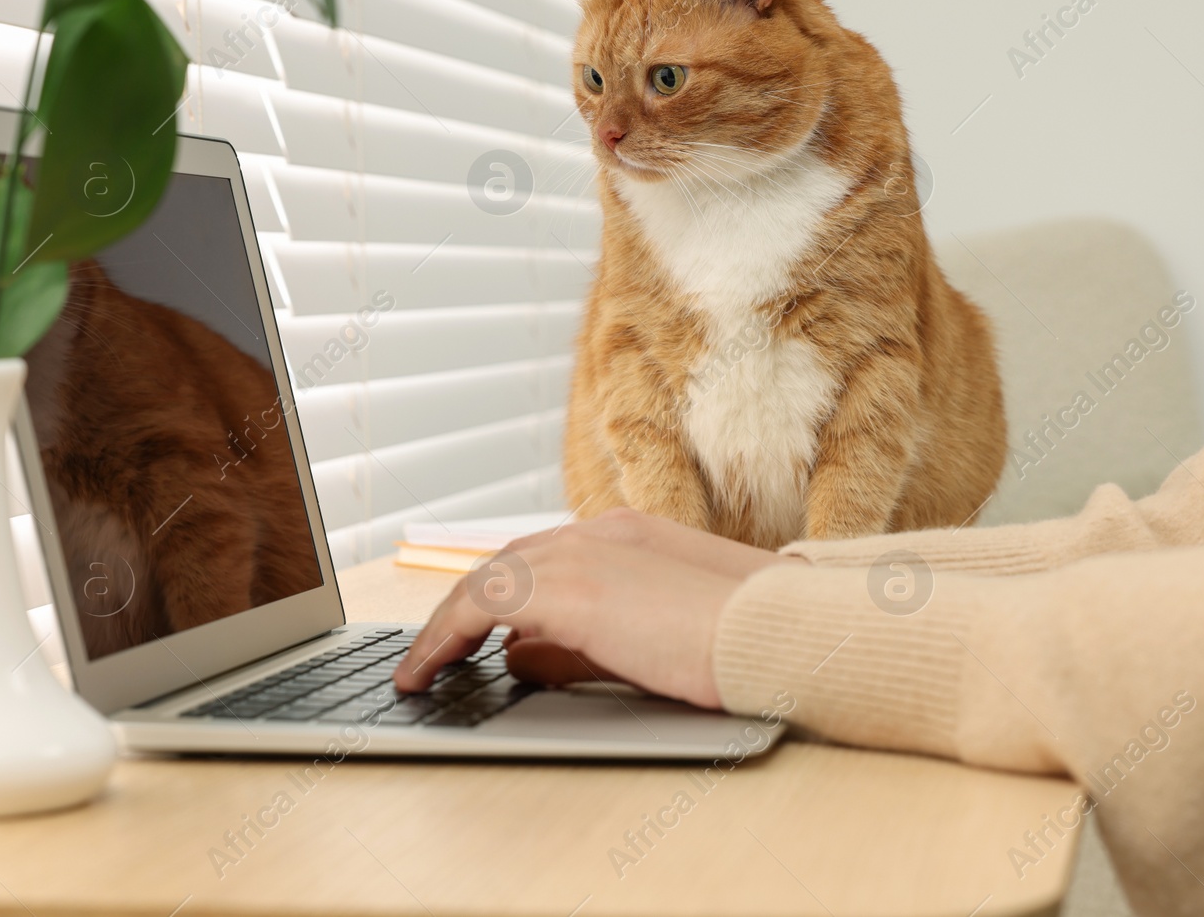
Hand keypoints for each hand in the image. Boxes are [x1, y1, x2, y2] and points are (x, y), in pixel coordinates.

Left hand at [391, 509, 785, 707]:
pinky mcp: (569, 588)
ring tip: (420, 670)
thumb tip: (520, 657)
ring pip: (484, 581)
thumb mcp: (653, 639)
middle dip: (464, 607)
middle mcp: (600, 532)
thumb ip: (583, 642)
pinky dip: (443, 636)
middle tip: (434, 650)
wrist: (783, 635)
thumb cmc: (742, 645)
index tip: (473, 633)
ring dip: (445, 625)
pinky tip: (427, 672)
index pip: (543, 558)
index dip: (500, 597)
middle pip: (505, 564)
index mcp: (630, 534)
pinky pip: (478, 607)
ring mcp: (583, 553)